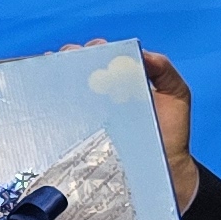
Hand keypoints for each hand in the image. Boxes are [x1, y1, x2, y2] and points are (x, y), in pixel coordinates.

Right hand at [63, 42, 199, 209]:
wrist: (166, 169)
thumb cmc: (171, 131)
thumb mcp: (175, 94)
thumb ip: (163, 69)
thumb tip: (141, 53)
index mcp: (121, 81)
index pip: (101, 57)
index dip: (94, 50)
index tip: (93, 50)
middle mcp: (101, 95)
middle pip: (78, 69)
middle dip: (71, 58)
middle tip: (72, 59)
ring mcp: (90, 115)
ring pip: (66, 89)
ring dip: (58, 76)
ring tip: (58, 74)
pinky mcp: (83, 136)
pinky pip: (63, 117)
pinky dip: (51, 102)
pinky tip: (45, 94)